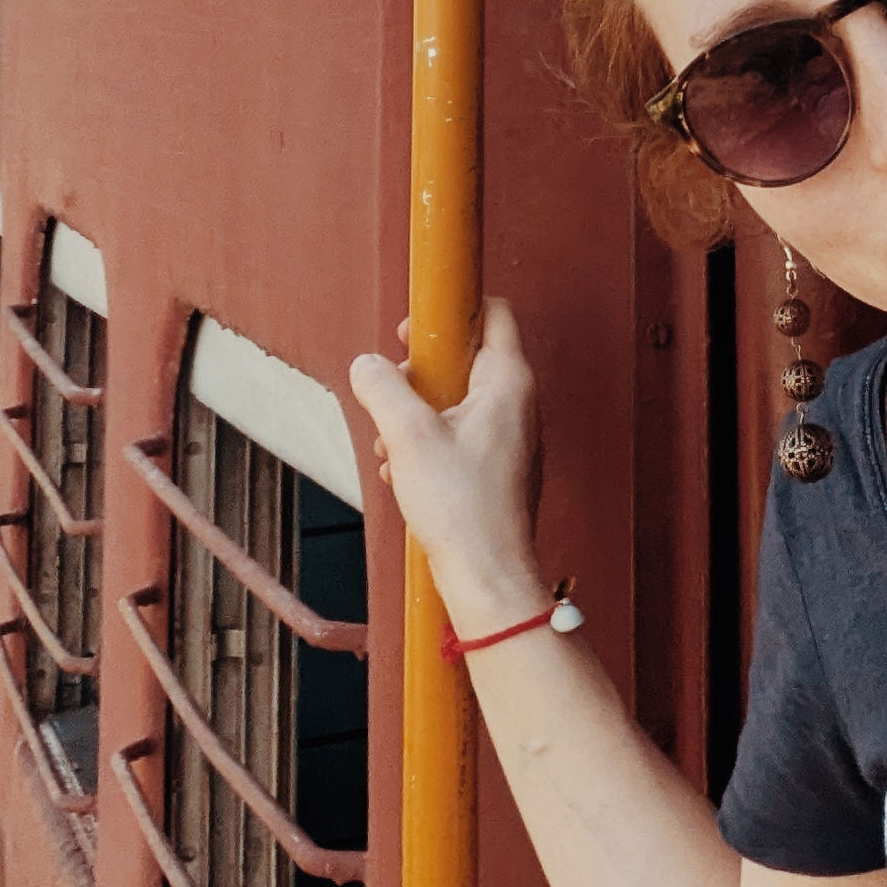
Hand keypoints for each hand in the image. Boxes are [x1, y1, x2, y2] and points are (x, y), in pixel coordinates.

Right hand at [350, 300, 548, 635]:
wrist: (487, 575)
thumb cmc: (465, 510)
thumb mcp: (407, 437)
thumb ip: (383, 390)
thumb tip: (368, 366)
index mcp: (508, 382)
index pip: (493, 313)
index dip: (450, 311)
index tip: (415, 328)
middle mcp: (518, 403)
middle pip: (466, 358)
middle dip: (420, 375)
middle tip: (393, 395)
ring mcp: (510, 436)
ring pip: (456, 401)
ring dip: (416, 417)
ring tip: (393, 445)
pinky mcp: (498, 466)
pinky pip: (458, 436)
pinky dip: (427, 445)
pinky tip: (402, 472)